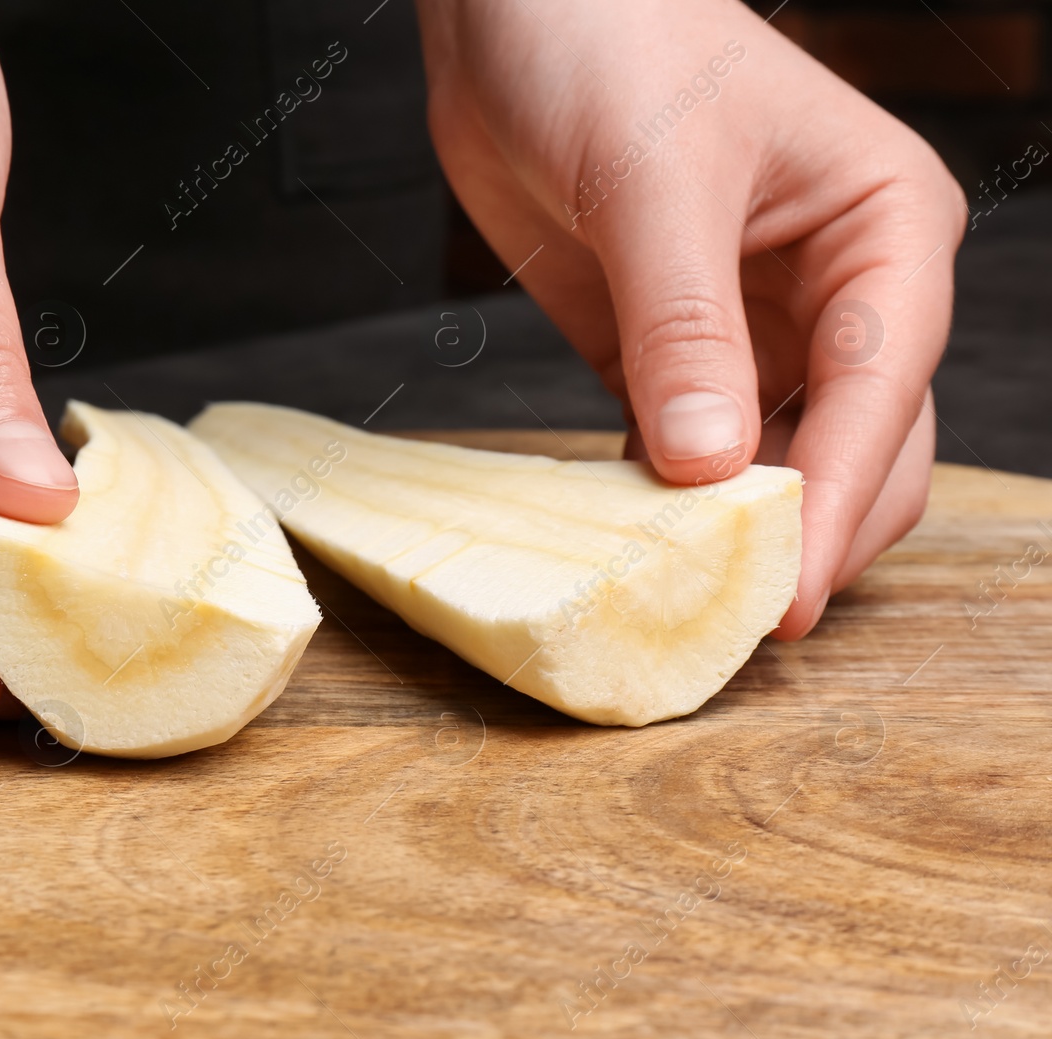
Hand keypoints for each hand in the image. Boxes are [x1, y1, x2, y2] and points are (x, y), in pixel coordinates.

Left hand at [417, 0, 963, 637]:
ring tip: (681, 599)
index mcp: (881, 231)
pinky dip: (666, 503)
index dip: (836, 499)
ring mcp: (750, 331)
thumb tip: (709, 468)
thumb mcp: (654, 179)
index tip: (786, 593)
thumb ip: (685, 325)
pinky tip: (630, 541)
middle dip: (807, 532)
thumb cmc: (611, 39)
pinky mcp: (665, 354)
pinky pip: (684, 452)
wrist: (514, 8)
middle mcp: (835, 293)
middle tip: (734, 617)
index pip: (883, 390)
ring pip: (774, 466)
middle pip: (856, 450)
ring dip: (735, 532)